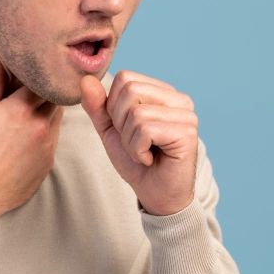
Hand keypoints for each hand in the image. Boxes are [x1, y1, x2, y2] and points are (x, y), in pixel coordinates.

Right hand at [0, 43, 64, 218]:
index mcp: (21, 109)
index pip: (43, 79)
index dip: (38, 72)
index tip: (31, 68)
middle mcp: (41, 125)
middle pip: (55, 96)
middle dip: (45, 89)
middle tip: (32, 85)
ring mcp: (48, 145)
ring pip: (58, 116)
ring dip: (47, 108)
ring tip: (28, 108)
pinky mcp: (49, 162)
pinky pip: (55, 137)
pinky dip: (46, 129)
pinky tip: (28, 133)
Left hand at [80, 70, 197, 215]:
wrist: (155, 195)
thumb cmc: (136, 161)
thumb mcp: (110, 130)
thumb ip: (97, 105)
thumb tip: (86, 80)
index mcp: (163, 92)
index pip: (125, 78)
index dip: (114, 107)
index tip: (127, 130)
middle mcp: (179, 99)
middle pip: (130, 90)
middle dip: (121, 123)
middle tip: (135, 143)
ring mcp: (187, 115)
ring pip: (136, 112)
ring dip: (129, 141)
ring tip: (143, 153)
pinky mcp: (187, 133)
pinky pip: (145, 130)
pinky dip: (138, 150)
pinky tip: (149, 159)